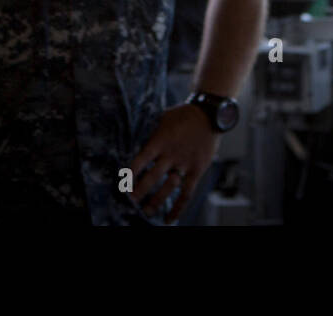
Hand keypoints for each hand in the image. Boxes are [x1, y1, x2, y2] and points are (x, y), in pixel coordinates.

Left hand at [128, 104, 219, 222]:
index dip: (130, 173)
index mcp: (160, 141)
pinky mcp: (196, 170)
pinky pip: (186, 193)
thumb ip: (152, 132)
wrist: (210, 114)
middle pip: (151, 177)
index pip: (140, 160)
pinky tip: (170, 218)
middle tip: (130, 203)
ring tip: (146, 212)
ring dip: (155, 202)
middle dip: (139, 192)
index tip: (122, 185)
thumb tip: (137, 140)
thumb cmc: (184, 114)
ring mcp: (184, 163)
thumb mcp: (164, 118)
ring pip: (167, 188)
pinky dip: (178, 207)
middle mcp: (171, 154)